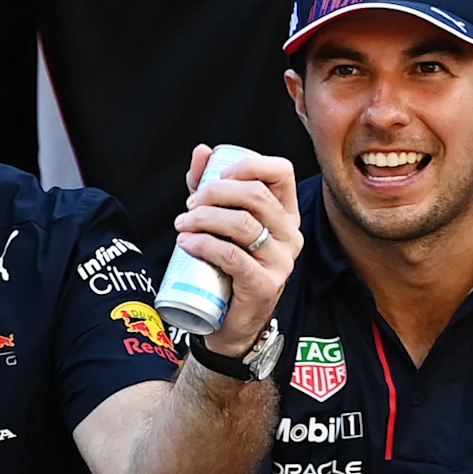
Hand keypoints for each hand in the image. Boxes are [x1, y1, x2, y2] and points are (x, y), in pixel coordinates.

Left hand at [177, 144, 299, 354]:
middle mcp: (290, 234)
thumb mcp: (219, 221)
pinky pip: (233, 257)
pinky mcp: (264, 285)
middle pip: (256, 195)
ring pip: (243, 224)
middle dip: (215, 193)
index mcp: (285, 213)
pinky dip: (205, 245)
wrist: (230, 322)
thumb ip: (210, 185)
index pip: (281, 171)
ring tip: (182, 225)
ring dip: (205, 218)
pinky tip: (187, 242)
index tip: (216, 175)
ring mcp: (281, 261)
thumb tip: (202, 152)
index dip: (248, 165)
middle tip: (189, 205)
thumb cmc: (226, 266)